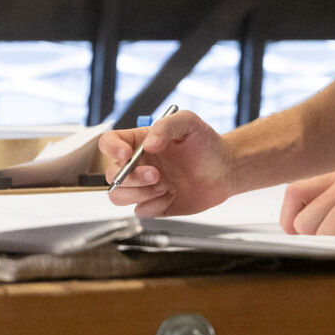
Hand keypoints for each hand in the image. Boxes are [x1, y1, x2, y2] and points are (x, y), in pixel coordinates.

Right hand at [98, 111, 234, 216]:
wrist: (225, 170)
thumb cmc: (206, 144)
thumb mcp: (189, 123)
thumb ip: (166, 127)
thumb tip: (148, 145)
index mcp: (139, 141)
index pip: (109, 142)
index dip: (111, 148)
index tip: (126, 153)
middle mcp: (137, 164)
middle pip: (111, 174)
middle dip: (131, 177)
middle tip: (157, 175)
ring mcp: (143, 186)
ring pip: (118, 196)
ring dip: (139, 193)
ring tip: (165, 186)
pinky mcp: (153, 204)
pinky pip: (140, 211)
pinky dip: (154, 206)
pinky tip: (172, 197)